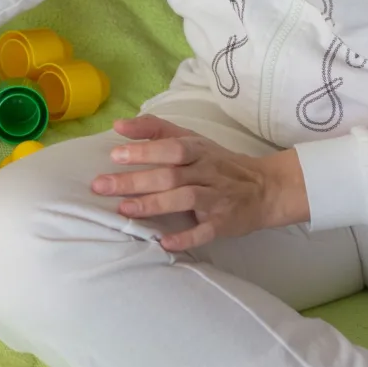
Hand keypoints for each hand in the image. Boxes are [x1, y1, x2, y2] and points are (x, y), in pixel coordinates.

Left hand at [90, 115, 309, 251]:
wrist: (265, 187)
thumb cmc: (216, 162)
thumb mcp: (191, 139)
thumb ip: (155, 129)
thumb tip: (119, 124)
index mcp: (197, 150)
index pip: (170, 147)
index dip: (144, 150)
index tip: (115, 154)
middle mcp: (207, 171)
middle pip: (170, 174)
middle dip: (134, 180)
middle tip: (102, 186)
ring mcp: (217, 197)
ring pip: (185, 198)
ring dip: (154, 204)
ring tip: (125, 209)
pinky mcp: (224, 222)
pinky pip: (206, 230)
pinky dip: (186, 237)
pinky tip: (164, 242)